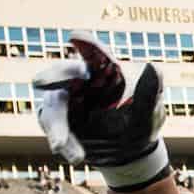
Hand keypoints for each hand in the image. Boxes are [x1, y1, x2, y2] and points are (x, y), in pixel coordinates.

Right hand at [33, 36, 169, 189]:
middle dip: (52, 77)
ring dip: (56, 126)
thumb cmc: (141, 122)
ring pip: (53, 107)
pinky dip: (63, 142)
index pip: (96, 54)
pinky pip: (55, 129)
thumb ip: (150, 91)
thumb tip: (154, 67)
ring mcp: (68, 101)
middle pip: (64, 74)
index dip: (87, 45)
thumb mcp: (149, 112)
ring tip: (60, 146)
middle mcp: (82, 81)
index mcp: (105, 70)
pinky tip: (76, 157)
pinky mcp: (60, 122)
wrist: (131, 152)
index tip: (75, 36)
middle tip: (39, 82)